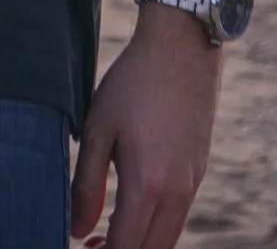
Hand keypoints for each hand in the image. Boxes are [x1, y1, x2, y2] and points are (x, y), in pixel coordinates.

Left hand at [70, 5, 223, 248]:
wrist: (182, 47)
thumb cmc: (133, 84)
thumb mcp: (98, 130)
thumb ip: (86, 185)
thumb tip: (77, 230)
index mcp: (148, 183)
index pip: (125, 247)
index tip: (80, 248)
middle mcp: (177, 191)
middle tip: (90, 243)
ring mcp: (193, 182)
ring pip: (169, 238)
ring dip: (139, 243)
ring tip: (105, 232)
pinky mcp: (199, 170)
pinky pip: (178, 216)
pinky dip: (156, 227)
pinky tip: (131, 207)